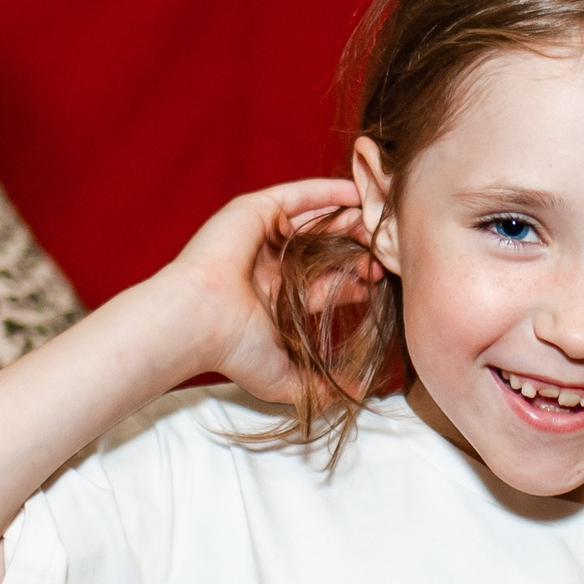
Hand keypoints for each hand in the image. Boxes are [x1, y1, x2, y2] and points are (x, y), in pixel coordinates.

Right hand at [153, 178, 367, 401]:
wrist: (199, 320)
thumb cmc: (235, 351)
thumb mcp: (286, 379)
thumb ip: (322, 387)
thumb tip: (358, 391)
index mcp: (275, 300)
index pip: (324, 286)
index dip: (353, 282)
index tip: (379, 280)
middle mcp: (269, 267)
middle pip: (324, 252)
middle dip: (355, 251)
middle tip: (384, 252)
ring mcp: (261, 238)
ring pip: (314, 223)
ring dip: (346, 221)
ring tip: (377, 220)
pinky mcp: (255, 212)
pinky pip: (298, 196)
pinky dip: (327, 192)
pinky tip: (355, 192)